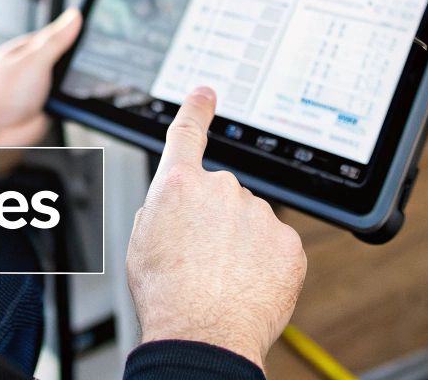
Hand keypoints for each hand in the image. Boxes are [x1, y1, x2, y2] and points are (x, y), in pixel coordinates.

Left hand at [0, 8, 80, 178]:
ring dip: (78, 85)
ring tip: (80, 85)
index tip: (97, 30)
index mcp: (29, 50)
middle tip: (92, 62)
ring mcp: (43, 88)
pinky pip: (72, 102)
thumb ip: (55, 40)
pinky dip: (76, 103)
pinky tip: (76, 101)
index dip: (78, 32)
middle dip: (80, 62)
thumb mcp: (32, 60)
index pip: (60, 34)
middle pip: (69, 58)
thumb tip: (73, 17)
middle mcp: (36, 68)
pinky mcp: (50, 108)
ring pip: (73, 81)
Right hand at [127, 87, 306, 368]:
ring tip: (222, 281)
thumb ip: (159, 212)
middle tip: (202, 261)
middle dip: (215, 222)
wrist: (204, 334)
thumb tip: (174, 209)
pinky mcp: (287, 241)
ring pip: (251, 223)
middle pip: (222, 197)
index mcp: (178, 186)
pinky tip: (247, 287)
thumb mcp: (140, 244)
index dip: (197, 110)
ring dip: (240, 246)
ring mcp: (258, 214)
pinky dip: (265, 265)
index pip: (187, 135)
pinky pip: (276, 247)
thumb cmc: (167, 297)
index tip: (206, 94)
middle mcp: (221, 189)